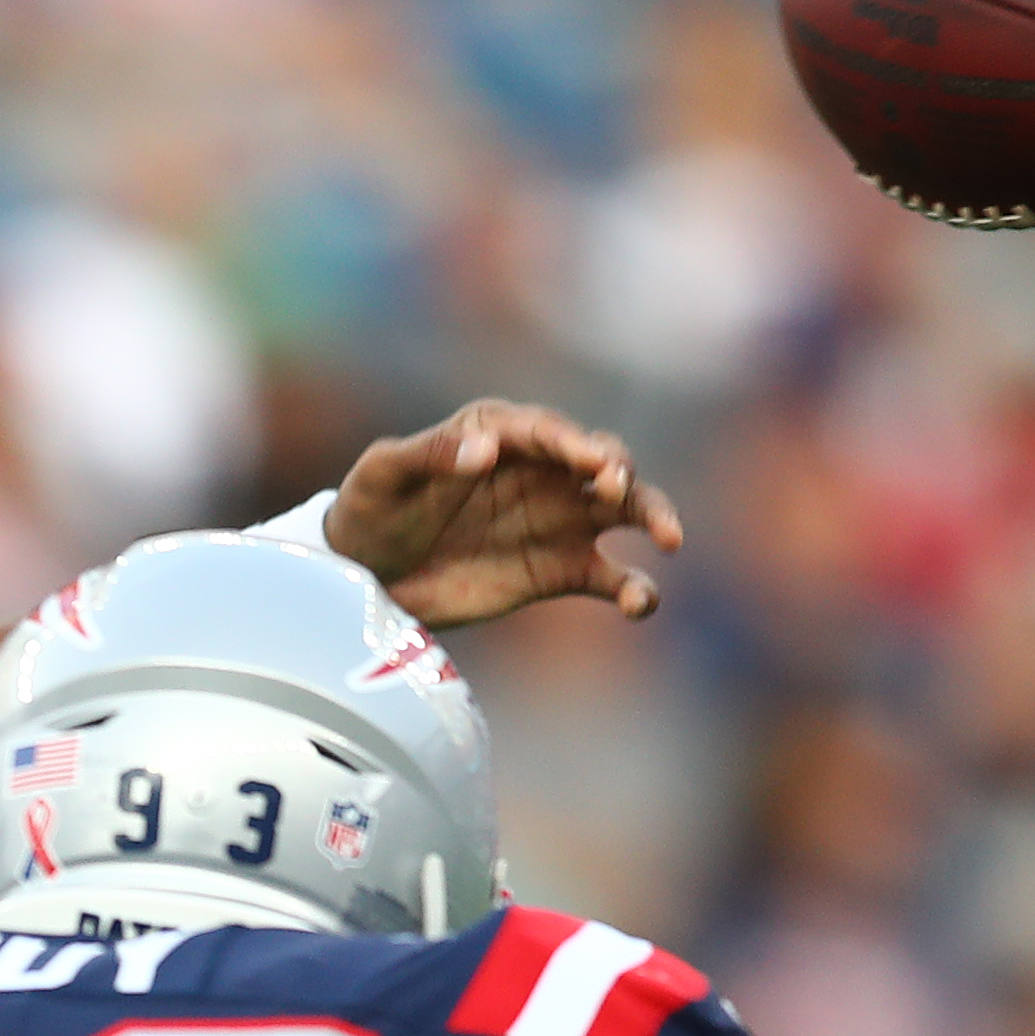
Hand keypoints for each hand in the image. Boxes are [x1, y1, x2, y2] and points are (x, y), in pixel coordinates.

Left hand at [322, 401, 682, 626]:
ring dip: (652, 516)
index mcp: (500, 431)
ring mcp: (558, 519)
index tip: (590, 463)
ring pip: (626, 510)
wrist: (366, 577)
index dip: (571, 443)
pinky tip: (641, 604)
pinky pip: (612, 577)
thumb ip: (432, 455)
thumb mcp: (386, 475)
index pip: (547, 431)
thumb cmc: (371, 510)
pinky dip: (634, 589)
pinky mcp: (561, 570)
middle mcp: (542, 468)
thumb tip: (484, 452)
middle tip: (616, 487)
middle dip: (618, 469)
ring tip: (668, 539)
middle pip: (602, 459)